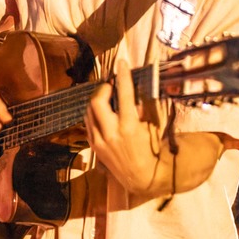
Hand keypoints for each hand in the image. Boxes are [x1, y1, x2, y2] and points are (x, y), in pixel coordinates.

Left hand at [86, 60, 161, 195]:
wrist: (141, 176)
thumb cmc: (150, 149)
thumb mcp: (149, 127)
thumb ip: (138, 108)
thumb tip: (130, 90)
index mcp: (129, 127)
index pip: (124, 94)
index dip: (123, 75)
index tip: (121, 62)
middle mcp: (112, 133)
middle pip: (97, 101)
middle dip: (102, 88)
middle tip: (110, 85)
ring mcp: (100, 141)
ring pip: (89, 111)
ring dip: (97, 100)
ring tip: (106, 97)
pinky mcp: (94, 146)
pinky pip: (88, 123)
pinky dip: (93, 114)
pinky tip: (102, 113)